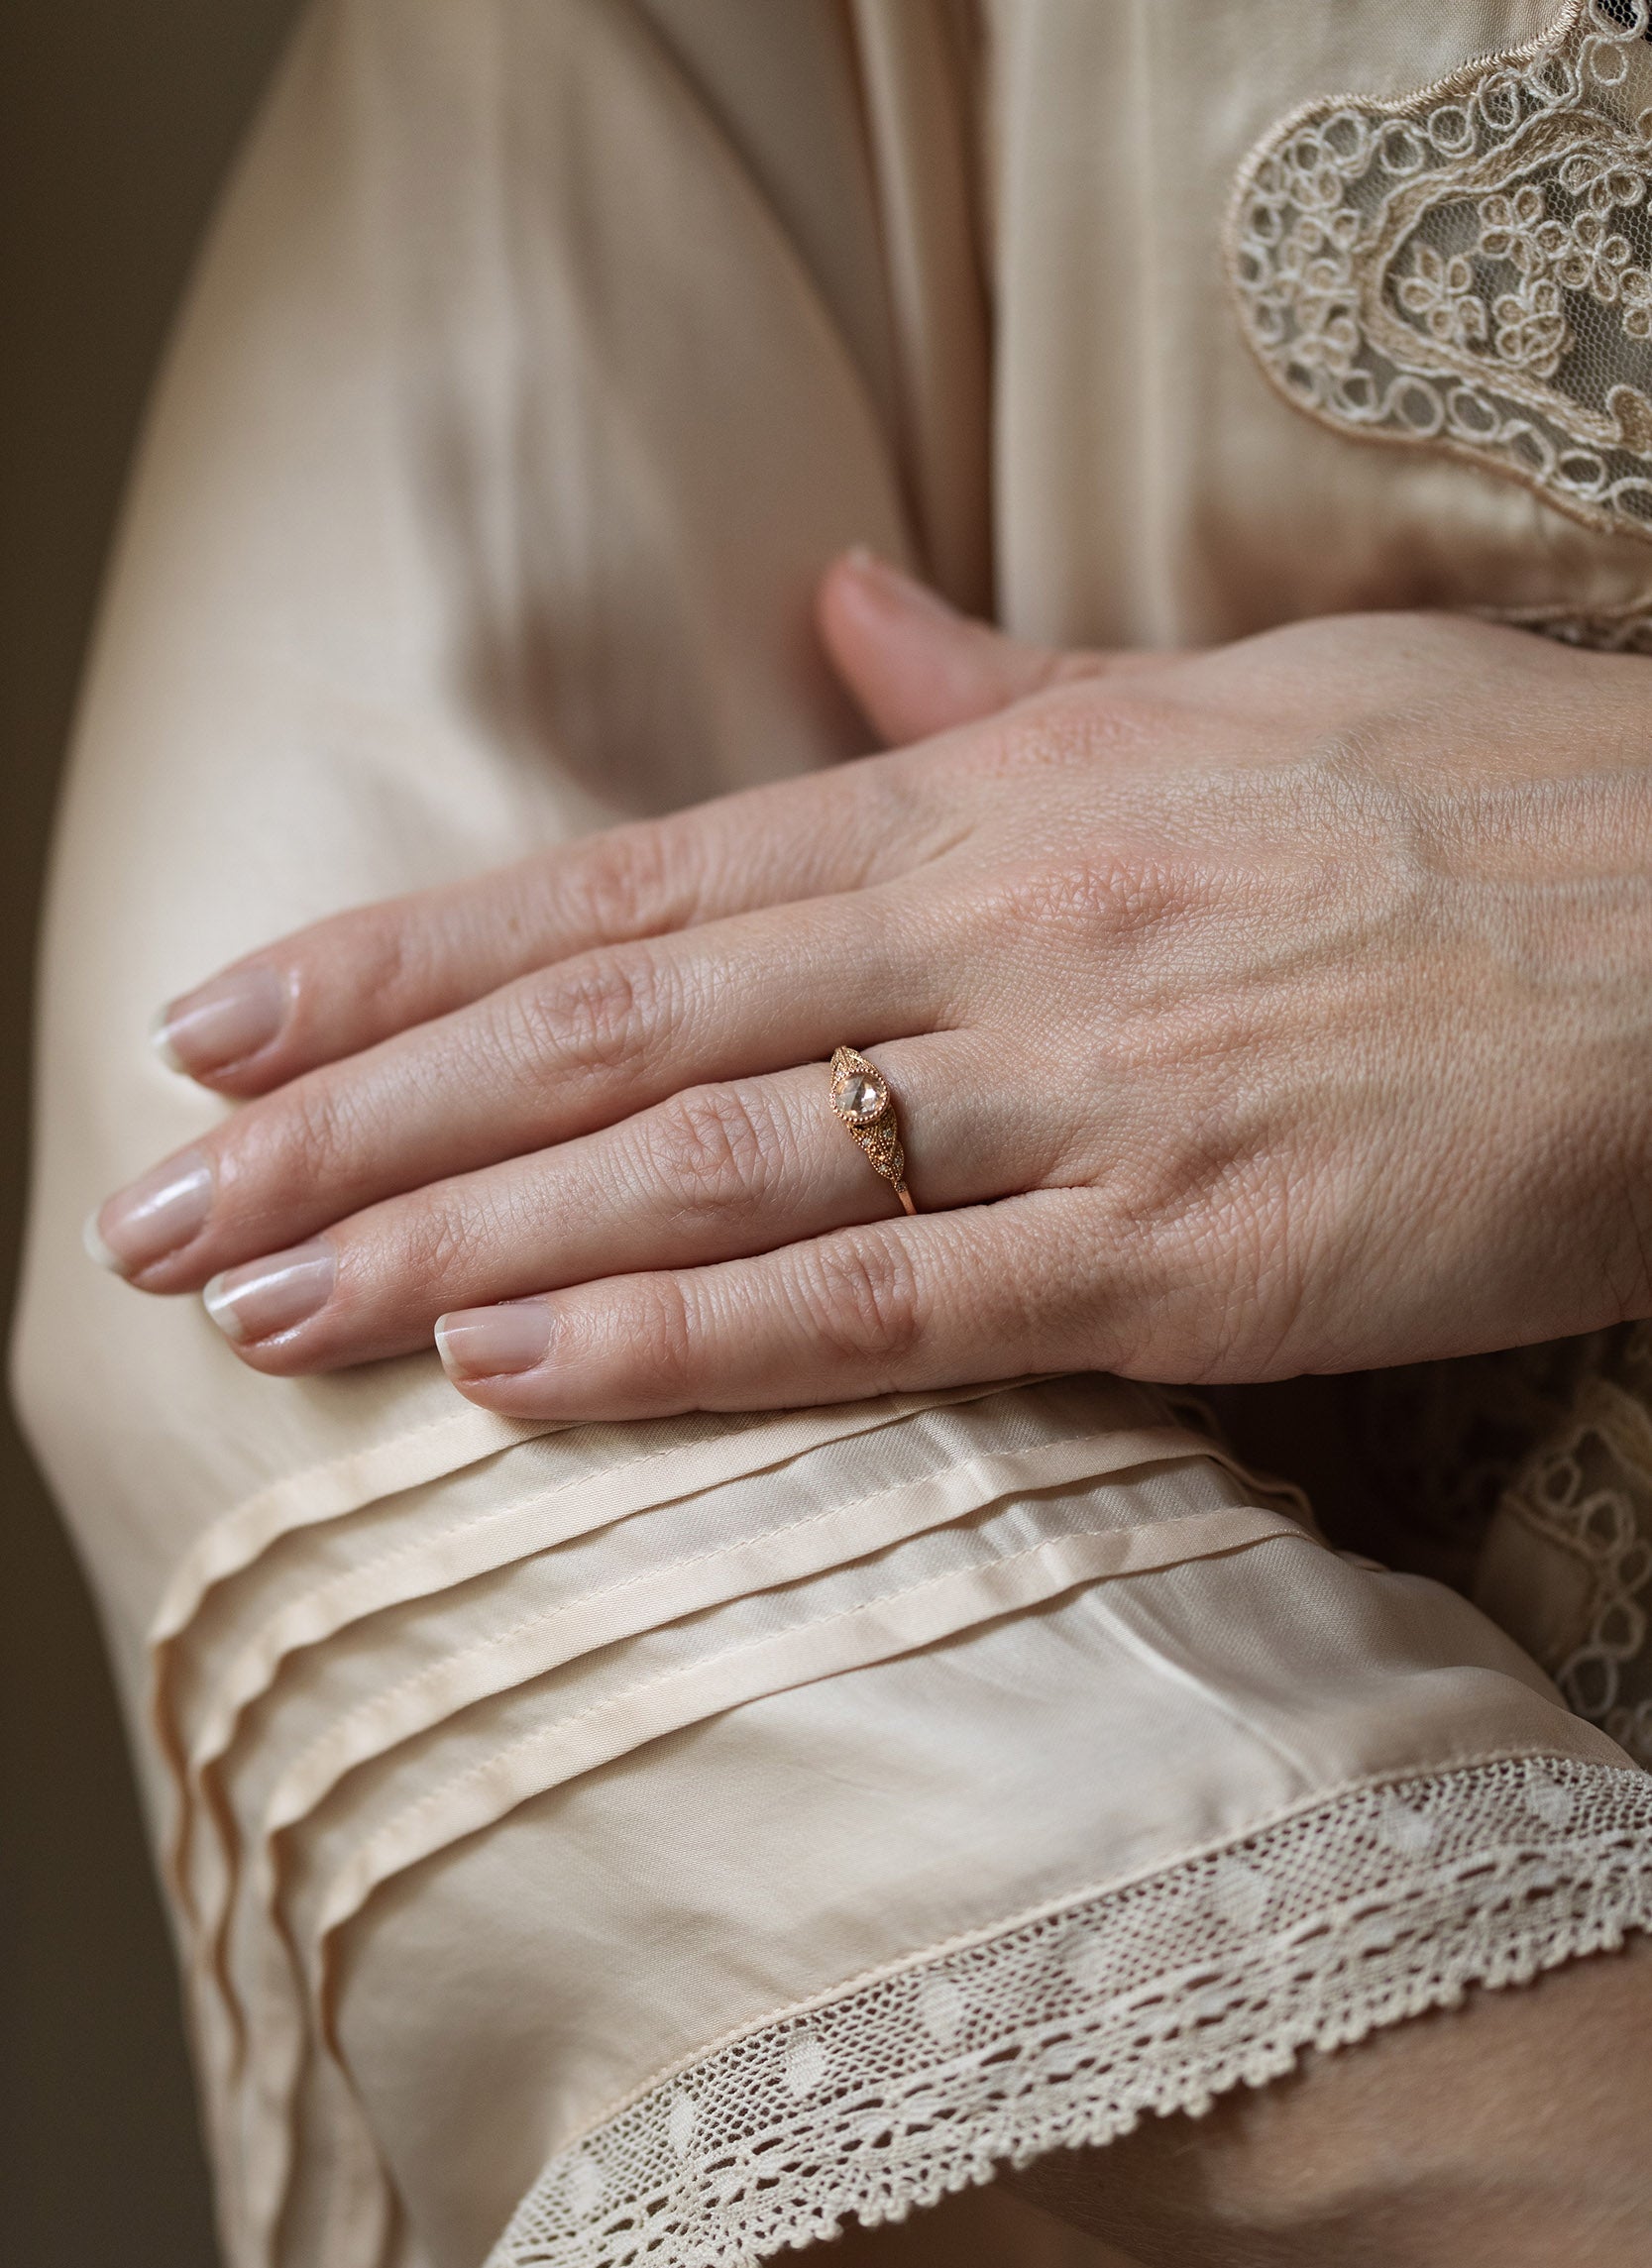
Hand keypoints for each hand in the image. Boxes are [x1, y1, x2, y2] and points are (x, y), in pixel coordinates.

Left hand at [90, 552, 1651, 1420]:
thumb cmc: (1493, 808)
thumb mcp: (1229, 698)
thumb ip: (1006, 688)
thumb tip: (847, 617)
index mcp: (991, 805)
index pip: (623, 886)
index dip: (400, 960)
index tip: (225, 1029)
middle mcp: (992, 939)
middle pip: (607, 1036)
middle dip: (363, 1124)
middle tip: (168, 1207)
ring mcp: (1080, 1100)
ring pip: (705, 1172)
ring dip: (461, 1243)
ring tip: (266, 1308)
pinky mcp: (1188, 1263)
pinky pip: (895, 1308)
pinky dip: (692, 1343)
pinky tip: (517, 1374)